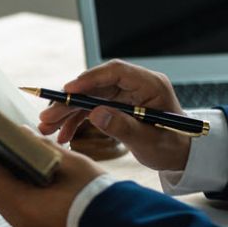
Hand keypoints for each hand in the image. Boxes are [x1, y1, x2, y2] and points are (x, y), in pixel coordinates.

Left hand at [0, 144, 104, 226]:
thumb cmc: (100, 198)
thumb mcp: (73, 165)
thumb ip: (44, 148)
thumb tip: (25, 135)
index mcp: (25, 208)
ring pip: (9, 211)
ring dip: (7, 190)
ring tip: (16, 170)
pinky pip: (25, 222)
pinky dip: (22, 204)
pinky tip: (34, 191)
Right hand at [38, 60, 190, 170]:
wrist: (180, 154)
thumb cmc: (172, 146)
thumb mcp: (149, 141)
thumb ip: (124, 127)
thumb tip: (96, 114)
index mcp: (150, 85)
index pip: (116, 72)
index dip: (90, 78)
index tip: (67, 91)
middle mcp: (134, 85)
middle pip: (95, 86)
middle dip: (69, 102)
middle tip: (47, 116)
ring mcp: (124, 95)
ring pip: (88, 97)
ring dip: (67, 113)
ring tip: (47, 128)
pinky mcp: (116, 106)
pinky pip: (90, 109)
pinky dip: (75, 121)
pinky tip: (63, 134)